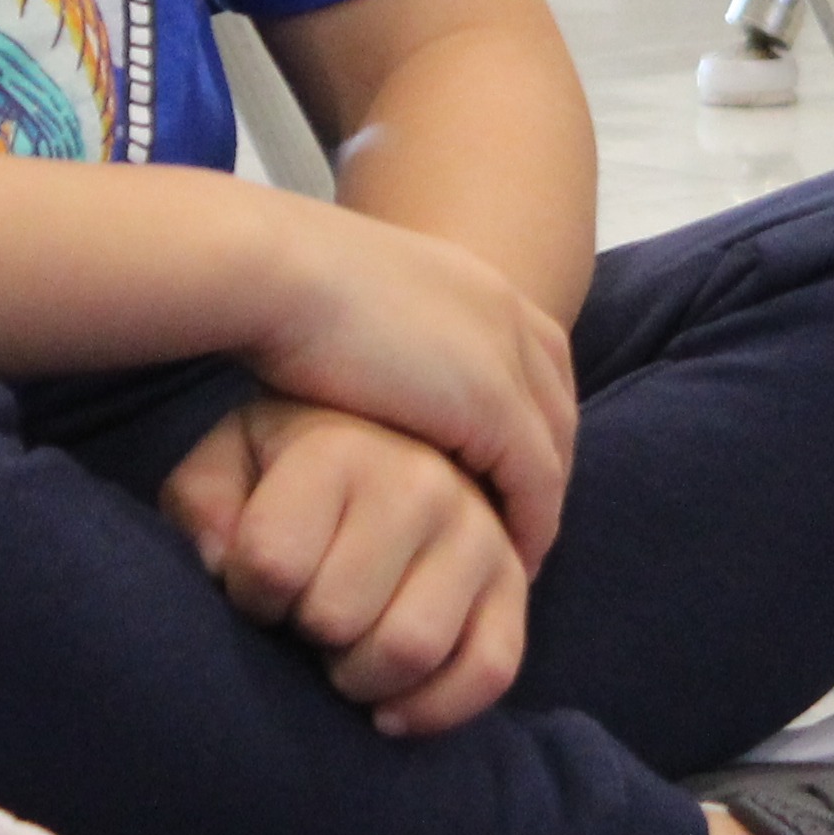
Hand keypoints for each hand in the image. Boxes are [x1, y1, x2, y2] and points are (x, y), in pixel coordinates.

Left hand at [161, 399, 532, 735]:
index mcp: (338, 447)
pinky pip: (489, 673)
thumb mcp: (230, 462)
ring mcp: (478, 533)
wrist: (388, 448)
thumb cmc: (292, 472)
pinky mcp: (513, 585)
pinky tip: (386, 708)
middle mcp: (420, 482)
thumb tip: (221, 562)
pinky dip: (432, 709)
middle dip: (304, 636)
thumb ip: (203, 502)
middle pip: (337, 617)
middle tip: (302, 617)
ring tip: (340, 653)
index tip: (255, 585)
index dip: (249, 596)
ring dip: (359, 678)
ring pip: (409, 649)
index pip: (273, 563)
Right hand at [242, 202, 579, 571]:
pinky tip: (513, 561)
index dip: (527, 419)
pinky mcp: (493, 404)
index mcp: (477, 281)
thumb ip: (382, 338)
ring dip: (542, 503)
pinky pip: (535, 481)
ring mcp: (508, 357)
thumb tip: (365, 374)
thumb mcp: (355, 306)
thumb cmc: (283, 286)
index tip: (506, 471)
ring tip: (521, 554)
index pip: (534, 362)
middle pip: (554, 405)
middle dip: (546, 464)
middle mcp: (508, 314)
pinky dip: (531, 523)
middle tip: (523, 521)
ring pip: (553, 448)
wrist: (279, 273)